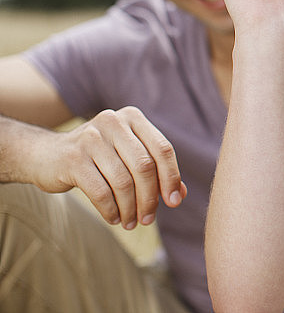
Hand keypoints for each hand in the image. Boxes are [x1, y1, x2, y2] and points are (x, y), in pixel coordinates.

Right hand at [36, 106, 185, 228]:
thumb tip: (180, 195)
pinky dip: (111, 210)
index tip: (173, 202)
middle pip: (145, 166)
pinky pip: (100, 192)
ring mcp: (91, 138)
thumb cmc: (98, 158)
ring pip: (123, 181)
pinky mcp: (73, 158)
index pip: (163, 149)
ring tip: (131, 222)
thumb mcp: (128, 157)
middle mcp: (113, 122)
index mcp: (133, 117)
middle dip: (150, 198)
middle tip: (149, 219)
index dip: (171, 177)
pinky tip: (114, 218)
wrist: (46, 155)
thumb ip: (156, 172)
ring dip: (130, 208)